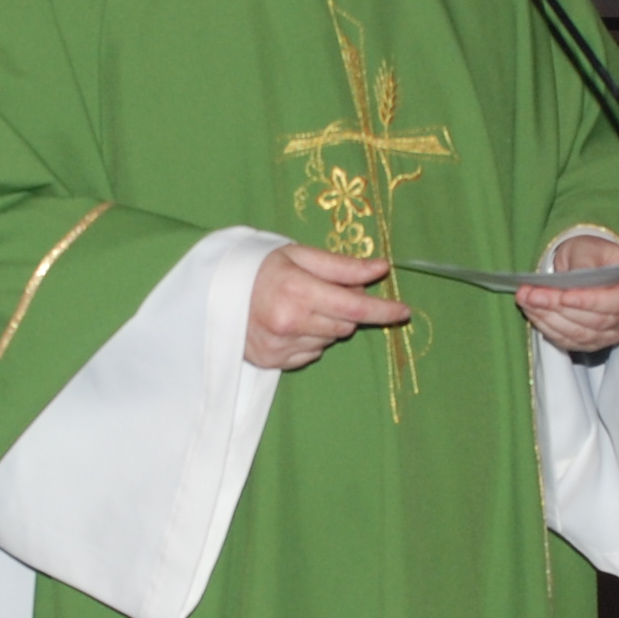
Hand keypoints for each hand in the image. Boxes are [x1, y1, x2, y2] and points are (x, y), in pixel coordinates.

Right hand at [248, 243, 406, 369]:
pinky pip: (310, 354)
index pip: (354, 306)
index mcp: (297, 290)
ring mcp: (279, 346)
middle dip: (346, 309)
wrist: (214, 290)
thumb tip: (381, 268)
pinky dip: (308, 340)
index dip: (383, 310)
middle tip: (324, 292)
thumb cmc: (260, 266)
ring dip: (326, 325)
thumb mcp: (299, 255)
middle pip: (345, 324)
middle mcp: (289, 322)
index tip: (404, 311)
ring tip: (299, 307)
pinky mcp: (272, 362)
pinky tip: (289, 324)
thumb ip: (342, 266)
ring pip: (329, 340)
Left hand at [520, 233, 618, 355]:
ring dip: (549, 319)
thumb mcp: (589, 249)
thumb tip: (575, 279)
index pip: (616, 302)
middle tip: (531, 294)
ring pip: (580, 334)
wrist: (588, 265)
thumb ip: (585, 263)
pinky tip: (532, 312)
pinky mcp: (594, 342)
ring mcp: (613, 333)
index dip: (589, 302)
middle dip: (559, 308)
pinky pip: (570, 342)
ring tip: (526, 300)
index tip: (563, 296)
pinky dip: (548, 328)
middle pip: (595, 321)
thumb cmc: (593, 254)